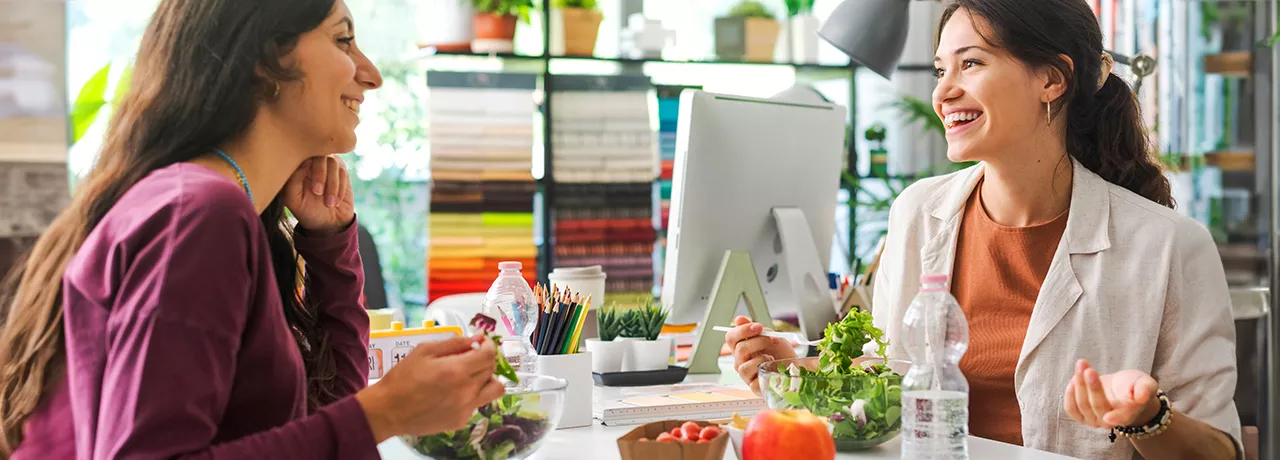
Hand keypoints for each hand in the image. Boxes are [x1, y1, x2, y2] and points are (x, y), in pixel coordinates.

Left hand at [283, 155, 354, 234]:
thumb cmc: (306, 211)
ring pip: (333, 163)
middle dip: (321, 174)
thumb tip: (305, 161)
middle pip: (319, 153)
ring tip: (329, 203)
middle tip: (319, 193)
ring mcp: (327, 164)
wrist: (328, 223)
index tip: (314, 190)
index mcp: (296, 165)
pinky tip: (335, 202)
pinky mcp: (341, 170)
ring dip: (332, 185)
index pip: (301, 153)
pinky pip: (342, 172)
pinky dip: (340, 188)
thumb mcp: (293, 200)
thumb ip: (293, 180)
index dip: (308, 169)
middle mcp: (311, 161)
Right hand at [356, 336, 505, 441]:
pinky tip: (453, 392)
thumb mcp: (425, 351)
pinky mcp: (460, 421)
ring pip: (493, 390)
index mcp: (457, 370)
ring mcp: (466, 409)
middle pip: (492, 370)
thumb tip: (476, 338)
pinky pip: (477, 404)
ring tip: (469, 376)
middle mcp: (466, 391)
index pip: (489, 355)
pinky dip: (472, 395)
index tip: (481, 343)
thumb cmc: (402, 378)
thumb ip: (454, 343)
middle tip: (470, 357)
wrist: (387, 410)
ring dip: (486, 379)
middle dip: (484, 360)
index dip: (488, 346)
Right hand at [725, 315, 796, 394]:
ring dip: (760, 356)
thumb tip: (739, 319)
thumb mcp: (770, 336)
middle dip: (759, 341)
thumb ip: (754, 330)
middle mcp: (741, 361)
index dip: (743, 330)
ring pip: (741, 364)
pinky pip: (751, 376)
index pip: (731, 337)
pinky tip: (770, 366)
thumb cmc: (782, 353)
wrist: (797, 368)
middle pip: (739, 348)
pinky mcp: (754, 386)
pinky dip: (762, 367)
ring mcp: (746, 374)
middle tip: (774, 340)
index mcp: (742, 348)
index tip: (759, 327)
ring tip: (771, 357)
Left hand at [1063, 359, 1160, 428]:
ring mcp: (1093, 420)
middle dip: (1092, 387)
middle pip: (1098, 406)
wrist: (1122, 389)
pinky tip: (1075, 378)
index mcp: (1128, 415)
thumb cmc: (1136, 386)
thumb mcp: (1145, 383)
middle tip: (1089, 369)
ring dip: (1079, 383)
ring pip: (1082, 405)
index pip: (1121, 418)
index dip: (1116, 418)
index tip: (1108, 416)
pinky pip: (1071, 408)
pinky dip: (1070, 393)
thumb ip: (1145, 389)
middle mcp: (1109, 421)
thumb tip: (1143, 396)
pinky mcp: (1081, 416)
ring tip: (1082, 364)